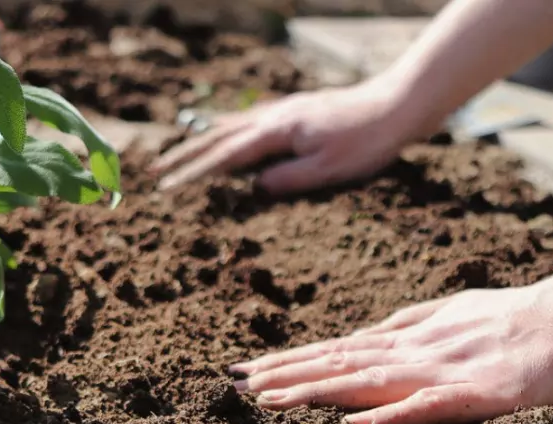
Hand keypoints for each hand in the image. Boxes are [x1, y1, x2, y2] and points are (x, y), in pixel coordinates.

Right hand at [152, 79, 419, 194]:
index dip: (194, 173)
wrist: (396, 106)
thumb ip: (287, 179)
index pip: (225, 157)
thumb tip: (253, 188)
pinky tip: (230, 132)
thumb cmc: (366, 142)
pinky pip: (252, 120)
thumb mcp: (327, 170)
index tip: (167, 187)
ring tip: (181, 152)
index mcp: (278, 132)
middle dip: (186, 156)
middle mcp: (275, 117)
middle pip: (219, 137)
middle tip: (157, 171)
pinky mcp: (297, 112)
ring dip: (204, 141)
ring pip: (233, 126)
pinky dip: (231, 128)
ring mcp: (285, 111)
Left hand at [230, 282, 552, 423]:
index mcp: (409, 337)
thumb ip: (409, 324)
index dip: (291, 360)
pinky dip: (389, 415)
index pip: (337, 350)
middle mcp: (415, 351)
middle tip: (234, 384)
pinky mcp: (476, 394)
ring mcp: (442, 371)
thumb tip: (366, 334)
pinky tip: (354, 423)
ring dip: (316, 390)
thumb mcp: (452, 313)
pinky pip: (427, 406)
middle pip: (339, 363)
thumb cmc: (516, 316)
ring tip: (269, 399)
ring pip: (367, 381)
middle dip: (284, 374)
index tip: (247, 369)